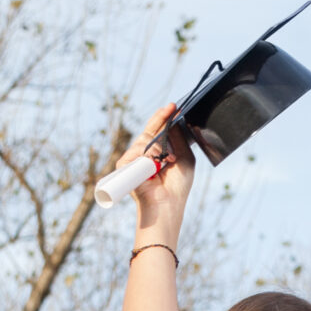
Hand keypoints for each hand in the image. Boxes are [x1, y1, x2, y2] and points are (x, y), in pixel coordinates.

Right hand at [122, 102, 192, 232]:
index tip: (173, 106)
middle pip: (149, 130)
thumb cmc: (177, 186)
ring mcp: (134, 159)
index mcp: (159, 151)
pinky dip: (146, 157)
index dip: (164, 117)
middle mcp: (145, 153)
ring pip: (143, 140)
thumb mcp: (184, 158)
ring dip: (157, 148)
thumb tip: (174, 121)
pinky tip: (155, 165)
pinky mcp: (125, 166)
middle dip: (160, 120)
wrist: (167, 204)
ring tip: (167, 160)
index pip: (158, 130)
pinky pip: (135, 152)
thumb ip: (179, 140)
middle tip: (170, 110)